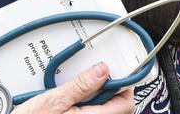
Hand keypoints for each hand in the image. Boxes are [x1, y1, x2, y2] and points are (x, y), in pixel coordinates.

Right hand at [11, 62, 133, 113]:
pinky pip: (88, 113)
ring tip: (75, 88)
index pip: (126, 103)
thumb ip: (81, 85)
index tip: (116, 69)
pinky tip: (68, 99)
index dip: (124, 84)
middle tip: (92, 74)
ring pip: (101, 110)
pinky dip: (82, 104)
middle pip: (116, 106)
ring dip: (93, 96)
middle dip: (106, 88)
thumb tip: (103, 70)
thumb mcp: (53, 100)